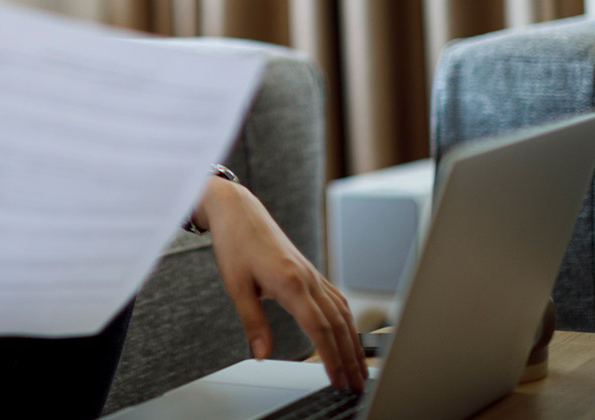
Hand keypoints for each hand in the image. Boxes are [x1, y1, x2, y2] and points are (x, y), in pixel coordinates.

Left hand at [192, 178, 367, 390]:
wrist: (237, 210)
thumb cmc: (234, 243)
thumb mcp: (236, 286)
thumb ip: (252, 322)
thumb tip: (262, 355)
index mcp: (290, 282)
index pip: (319, 327)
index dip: (331, 357)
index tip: (337, 380)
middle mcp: (307, 277)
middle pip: (337, 323)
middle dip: (349, 357)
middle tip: (357, 385)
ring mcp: (311, 273)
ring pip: (341, 311)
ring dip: (352, 340)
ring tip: (359, 367)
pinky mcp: (308, 271)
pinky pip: (336, 298)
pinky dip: (346, 319)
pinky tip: (348, 332)